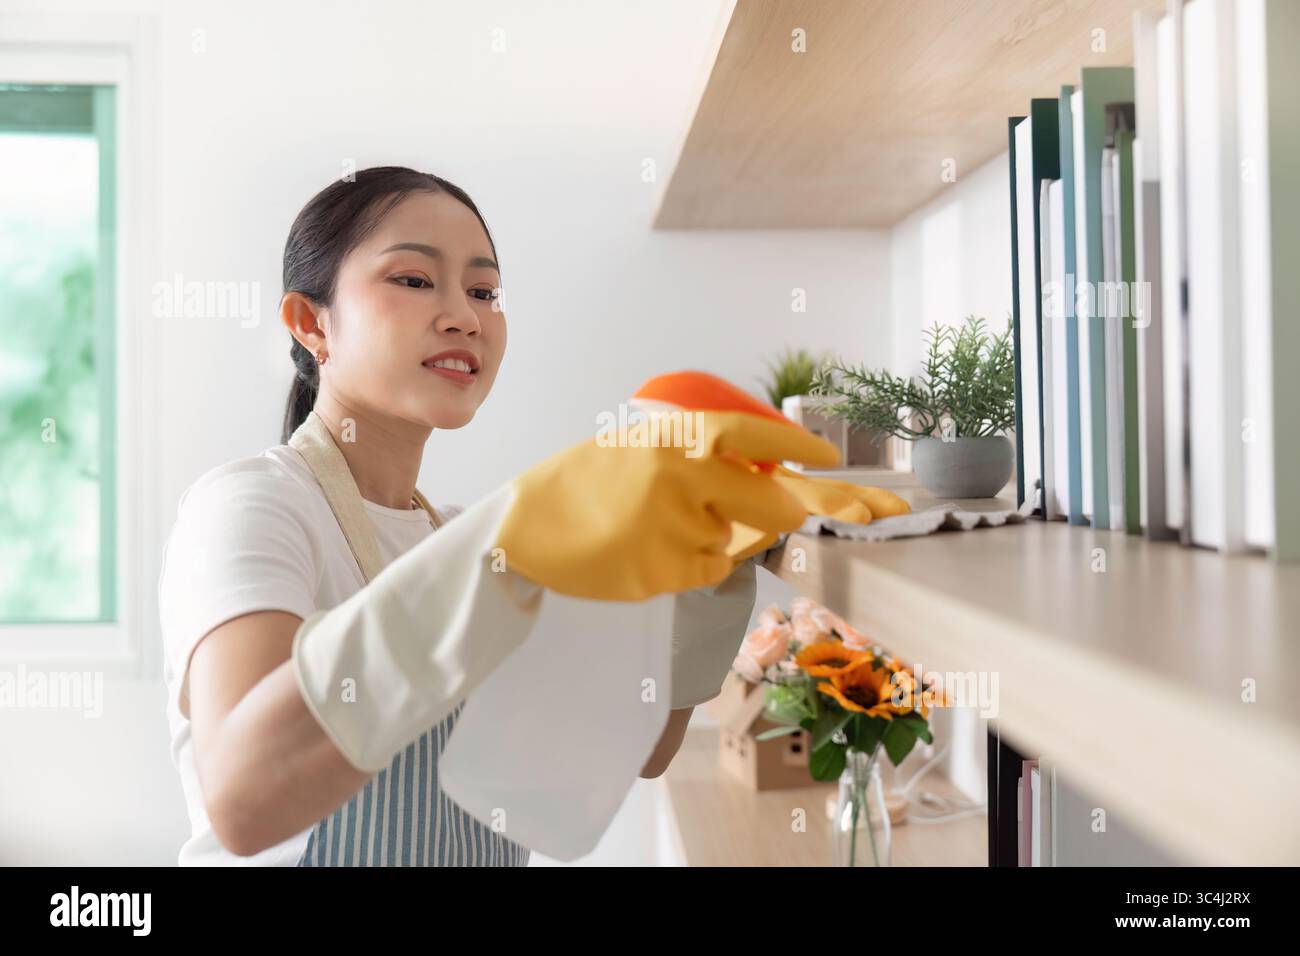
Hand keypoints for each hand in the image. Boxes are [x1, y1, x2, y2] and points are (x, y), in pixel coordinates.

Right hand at [494, 409, 839, 600]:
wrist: (527, 525)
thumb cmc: (587, 482)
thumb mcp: (641, 446)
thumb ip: (696, 453)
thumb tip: (765, 468)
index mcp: (670, 438)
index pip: (748, 433)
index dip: (795, 442)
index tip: (828, 454)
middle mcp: (677, 479)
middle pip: (767, 500)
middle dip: (786, 510)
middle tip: (787, 513)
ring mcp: (671, 528)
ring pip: (730, 539)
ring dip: (713, 536)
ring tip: (655, 528)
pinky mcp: (661, 572)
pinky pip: (708, 570)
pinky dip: (694, 565)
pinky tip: (650, 551)